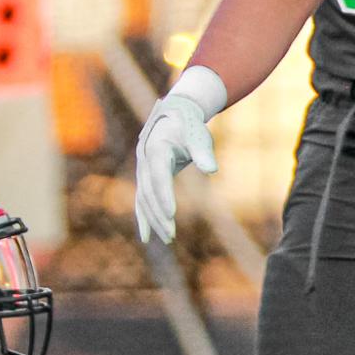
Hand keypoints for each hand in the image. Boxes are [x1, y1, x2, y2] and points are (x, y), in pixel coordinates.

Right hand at [134, 85, 218, 242]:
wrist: (175, 116)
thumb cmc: (190, 126)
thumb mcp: (199, 136)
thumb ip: (203, 153)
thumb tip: (212, 170)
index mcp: (156, 149)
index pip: (159, 177)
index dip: (164, 196)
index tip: (171, 215)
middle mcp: (145, 161)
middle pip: (149, 193)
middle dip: (159, 215)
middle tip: (171, 235)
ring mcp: (142, 170)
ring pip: (144, 199)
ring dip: (154, 220)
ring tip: (167, 239)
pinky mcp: (145, 178)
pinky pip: (141, 200)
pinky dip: (144, 217)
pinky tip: (147, 236)